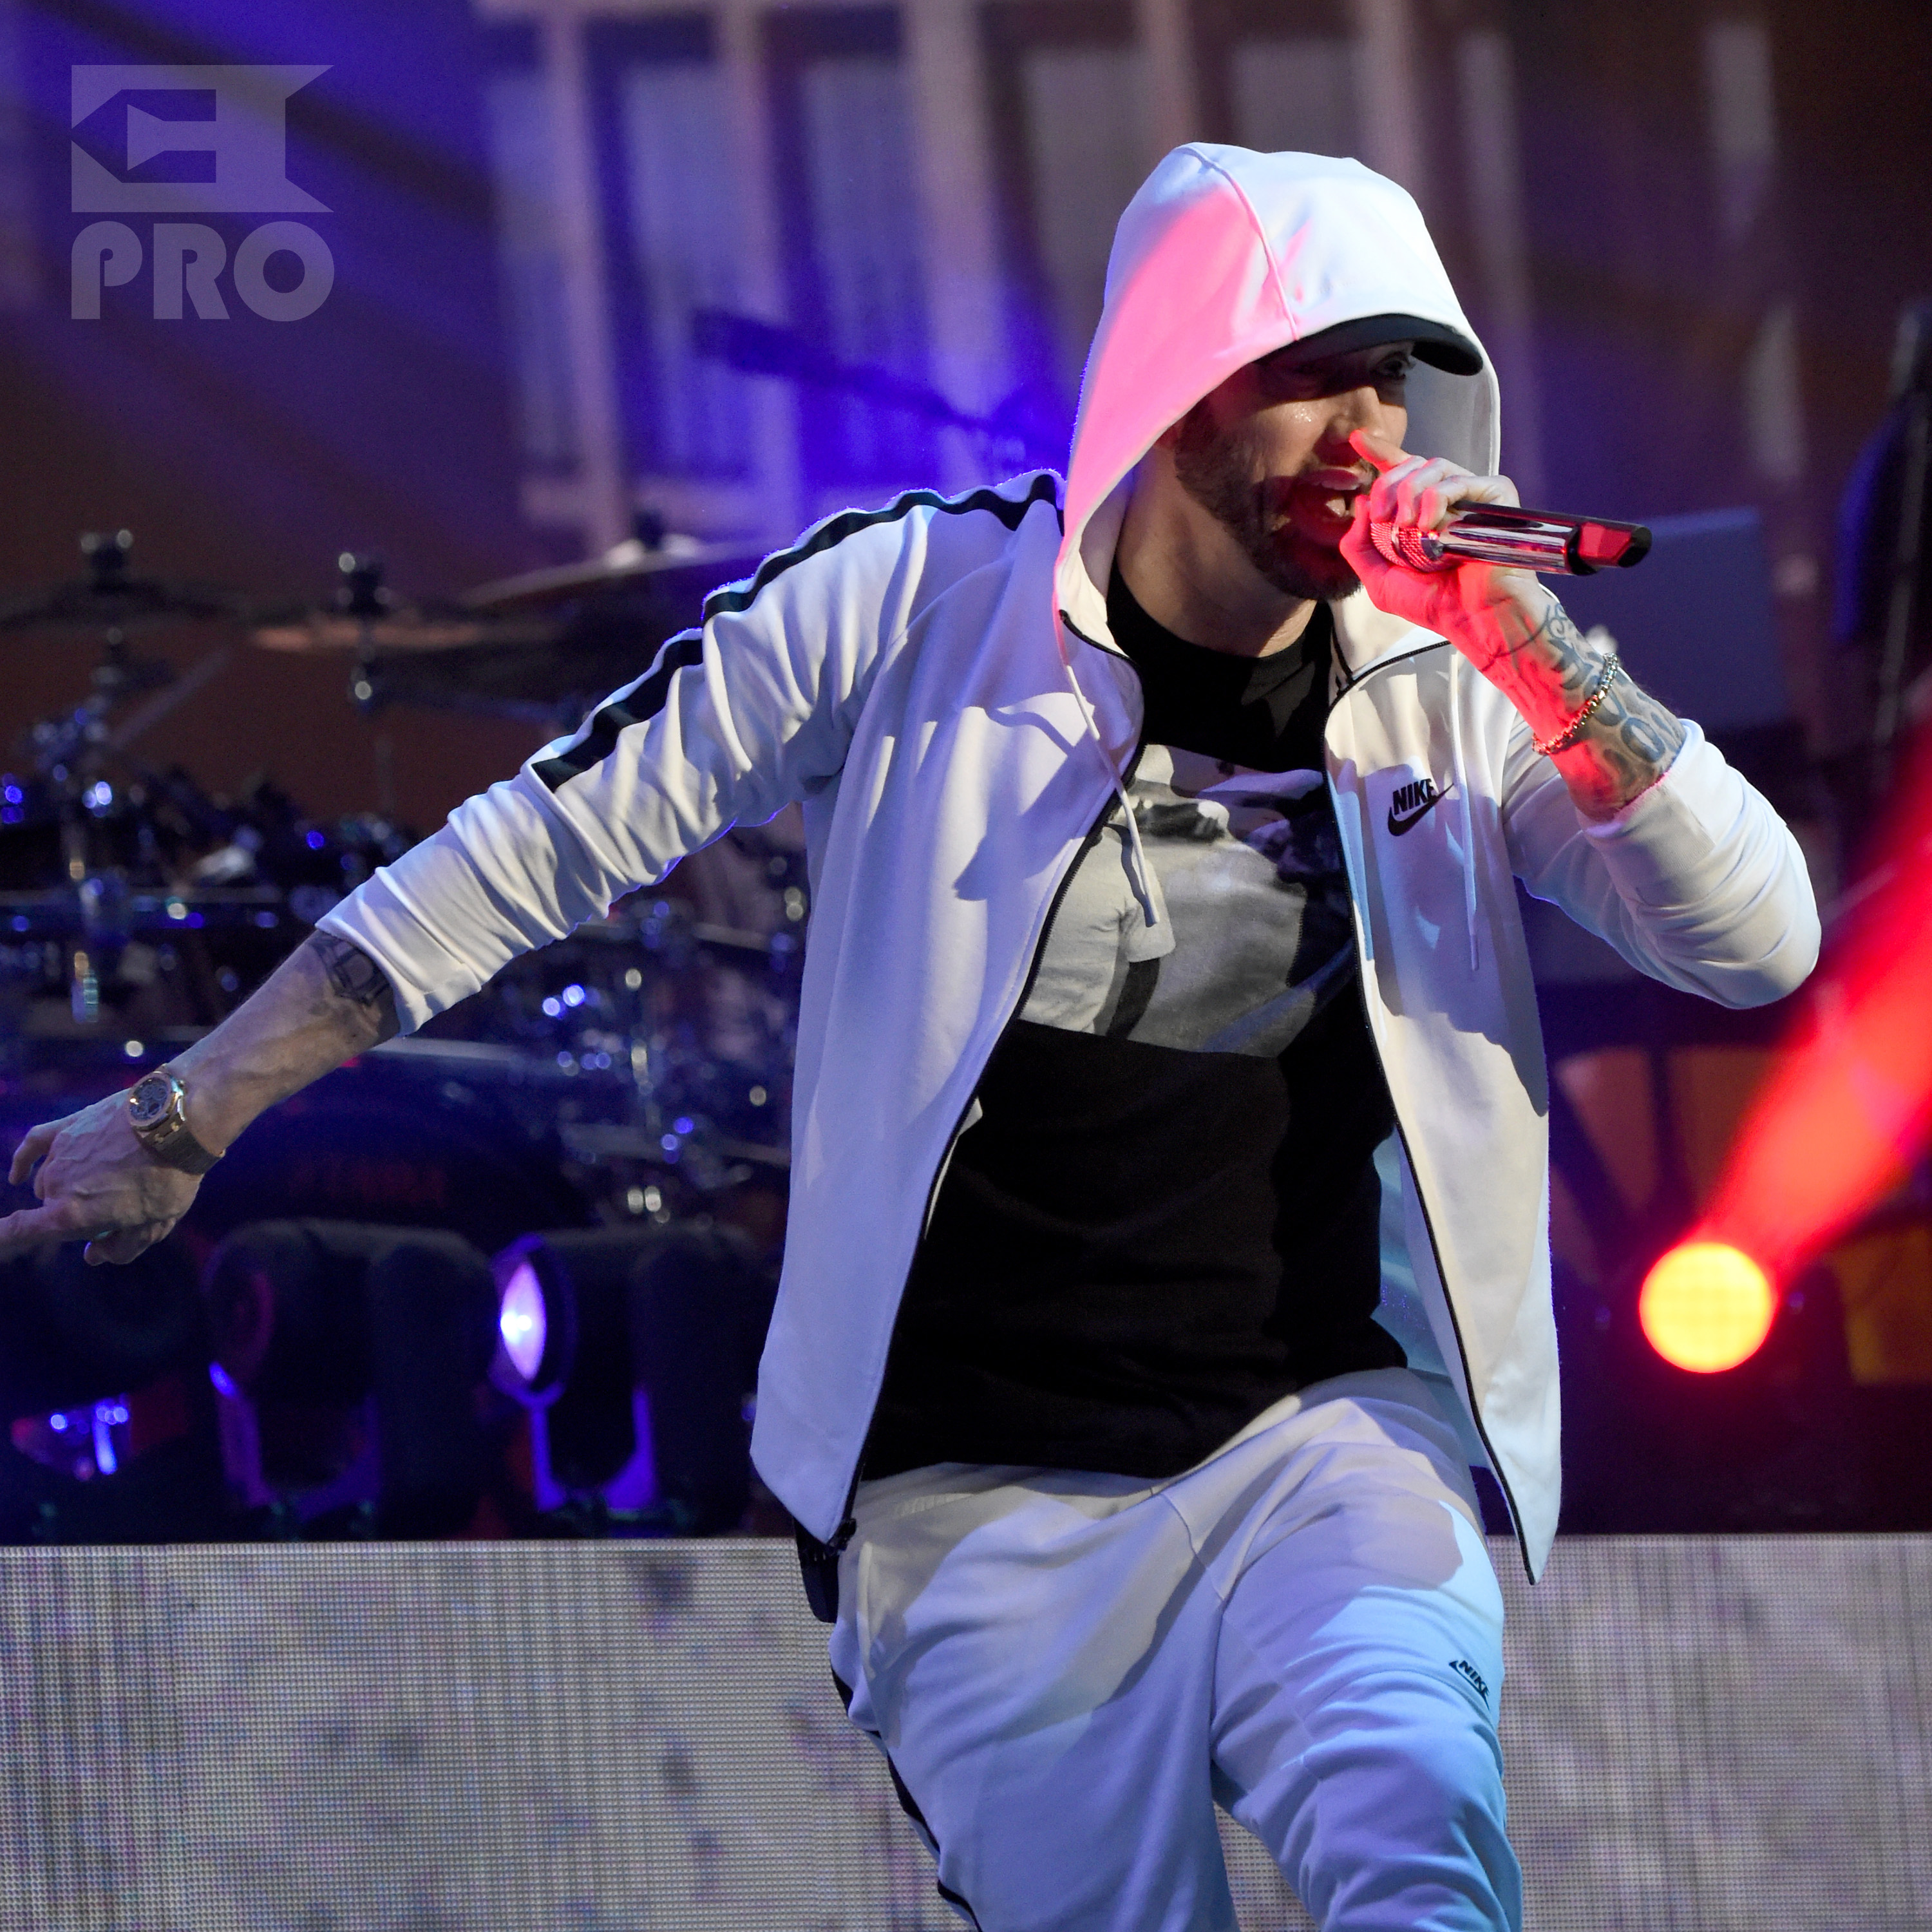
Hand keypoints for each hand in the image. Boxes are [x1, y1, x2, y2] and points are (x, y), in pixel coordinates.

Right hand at [0, 1093, 202, 1264]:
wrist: (180, 1122)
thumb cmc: (171, 1176)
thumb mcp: (155, 1224)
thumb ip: (121, 1247)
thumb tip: (94, 1255)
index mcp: (71, 1214)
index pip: (19, 1232)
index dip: (2, 1239)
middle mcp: (56, 1185)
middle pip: (54, 1210)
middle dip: (78, 1214)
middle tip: (122, 1206)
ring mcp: (60, 1153)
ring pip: (51, 1182)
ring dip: (69, 1188)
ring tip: (113, 1181)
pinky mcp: (69, 1126)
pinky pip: (34, 1144)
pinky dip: (24, 1161)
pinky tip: (19, 1174)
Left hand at [1337, 429, 1555, 677]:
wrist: (1473, 617)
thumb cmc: (1434, 603)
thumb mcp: (1380, 580)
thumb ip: (1360, 545)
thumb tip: (1360, 502)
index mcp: (1423, 513)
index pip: (1402, 473)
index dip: (1381, 452)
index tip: (1358, 439)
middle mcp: (1448, 499)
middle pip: (1411, 465)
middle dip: (1387, 484)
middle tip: (1383, 517)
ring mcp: (1472, 496)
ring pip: (1432, 466)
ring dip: (1410, 493)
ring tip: (1409, 529)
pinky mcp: (1495, 495)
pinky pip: (1458, 480)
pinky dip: (1437, 500)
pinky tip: (1431, 528)